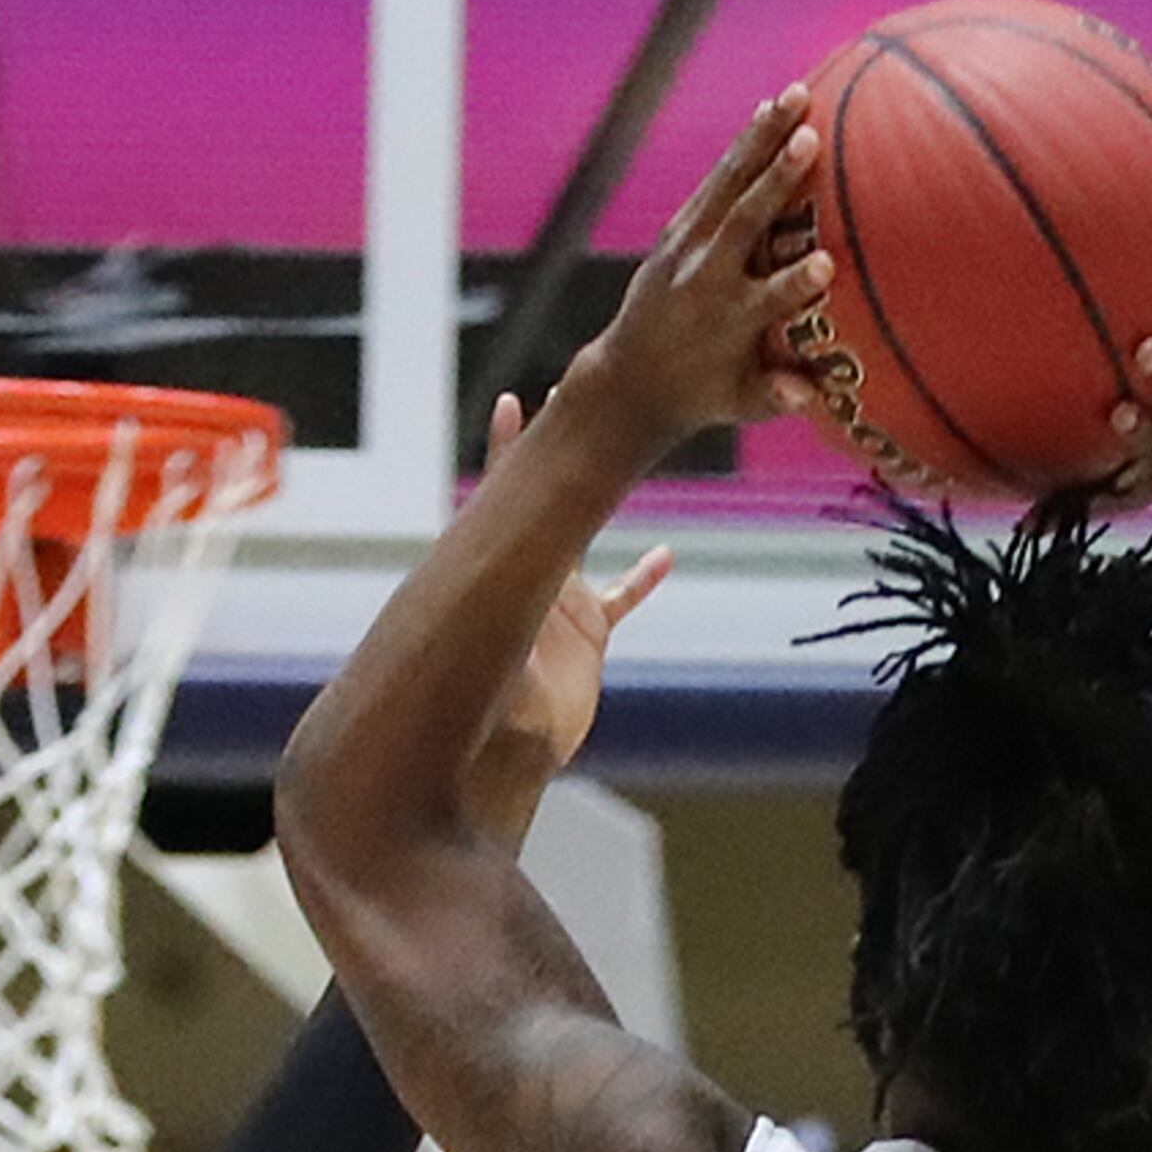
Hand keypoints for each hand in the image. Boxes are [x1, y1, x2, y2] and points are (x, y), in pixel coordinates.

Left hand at [466, 398, 669, 828]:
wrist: (507, 757)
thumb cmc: (486, 716)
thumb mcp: (489, 668)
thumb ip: (504, 647)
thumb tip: (514, 633)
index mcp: (500, 576)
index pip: (502, 498)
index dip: (506, 452)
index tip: (511, 404)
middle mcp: (529, 578)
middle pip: (548, 498)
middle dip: (559, 449)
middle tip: (570, 393)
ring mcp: (559, 605)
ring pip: (585, 535)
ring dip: (604, 494)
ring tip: (622, 448)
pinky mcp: (586, 638)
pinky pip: (621, 600)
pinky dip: (642, 580)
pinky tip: (666, 557)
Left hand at [575, 95, 844, 461]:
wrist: (629, 379)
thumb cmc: (702, 395)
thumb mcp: (737, 403)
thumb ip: (775, 396)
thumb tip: (811, 396)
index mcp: (729, 325)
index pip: (767, 301)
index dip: (794, 284)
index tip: (825, 265)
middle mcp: (707, 279)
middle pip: (744, 224)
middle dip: (776, 182)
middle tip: (809, 140)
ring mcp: (689, 248)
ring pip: (728, 185)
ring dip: (762, 139)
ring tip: (796, 94)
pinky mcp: (679, 229)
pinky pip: (715, 179)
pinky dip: (743, 145)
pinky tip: (771, 108)